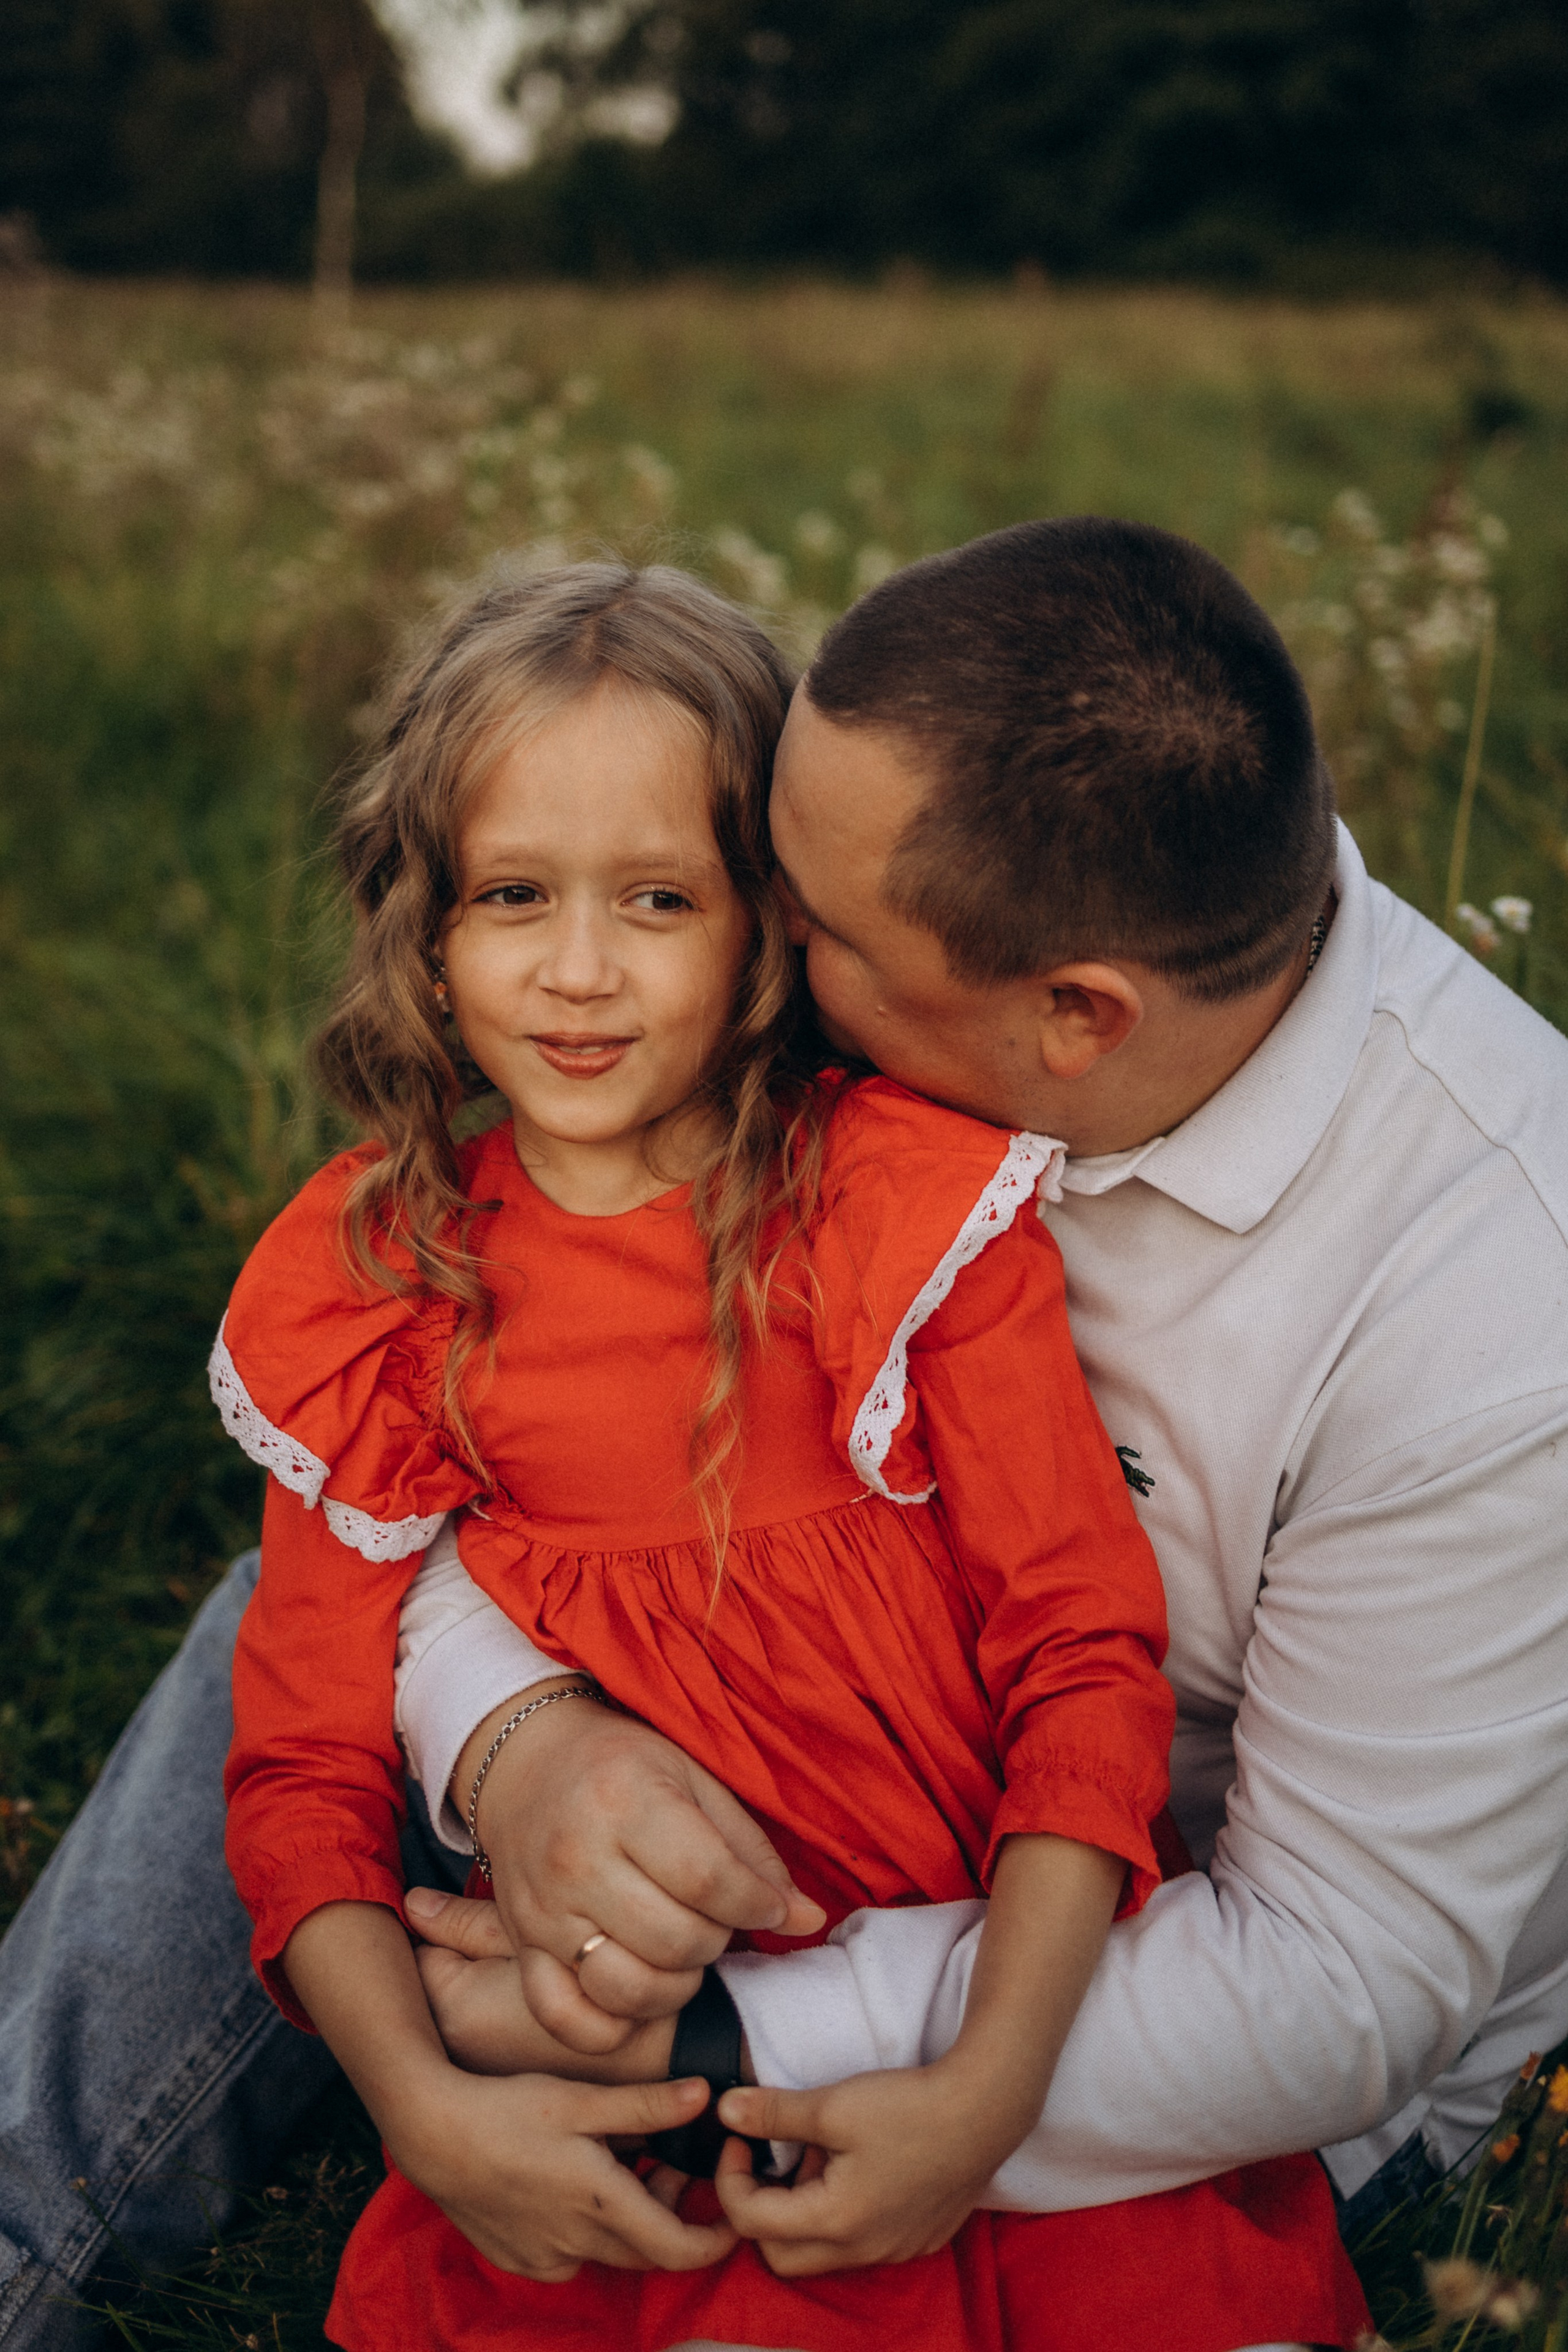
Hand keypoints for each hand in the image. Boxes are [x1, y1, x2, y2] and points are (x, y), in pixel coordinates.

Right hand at [281, 1901, 720, 2283]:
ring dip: (630, 2219)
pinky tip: (578, 2181)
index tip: (734, 2221)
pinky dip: (591, 2227)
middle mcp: (576, 2245)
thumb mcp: (582, 2100)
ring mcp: (544, 2259)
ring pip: (608, 2251)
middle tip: (673, 2168)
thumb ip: (647, 2106)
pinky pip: (572, 2255)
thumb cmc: (507, 2108)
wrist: (431, 2133)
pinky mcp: (518, 2259)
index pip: (678, 2249)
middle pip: (647, 2250)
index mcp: (600, 2206)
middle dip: (672, 2217)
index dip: (714, 2242)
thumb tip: (706, 2095)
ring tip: (626, 2162)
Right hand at [452, 1691, 823, 2049]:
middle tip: (716, 1918)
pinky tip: (635, 1993)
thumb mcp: (694, 1779)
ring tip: (681, 1951)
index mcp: (624, 1801)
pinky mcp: (522, 1946)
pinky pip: (566, 2020)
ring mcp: (542, 1910)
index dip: (757, 1905)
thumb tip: (807, 1919)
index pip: (708, 1880)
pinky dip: (611, 2026)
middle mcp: (576, 1858)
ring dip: (676, 1987)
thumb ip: (751, 1852)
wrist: (528, 1764)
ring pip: (629, 1989)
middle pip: (676, 1941)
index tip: (770, 1906)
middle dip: (717, 1940)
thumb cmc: (623, 1767)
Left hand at [710, 2063, 1022, 2275]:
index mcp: (835, 2222)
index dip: (730, 2178)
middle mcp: (863, 2250)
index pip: (752, 2221)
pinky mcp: (917, 2239)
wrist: (986, 2110)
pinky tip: (859, 2164)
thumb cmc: (909, 2107)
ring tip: (823, 2153)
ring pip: (823, 2253)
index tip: (738, 2139)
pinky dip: (842, 2213)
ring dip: (805, 2210)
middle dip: (762, 2208)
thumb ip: (773, 2113)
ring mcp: (894, 2250)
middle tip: (774, 2157)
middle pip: (781, 2255)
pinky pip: (861, 2243)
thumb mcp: (833, 2105)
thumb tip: (725, 2111)